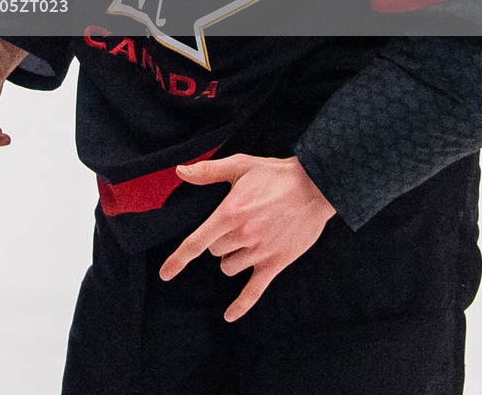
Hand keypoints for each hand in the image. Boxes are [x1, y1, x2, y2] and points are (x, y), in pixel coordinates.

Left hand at [159, 154, 336, 321]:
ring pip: (230, 267)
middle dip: (218, 243)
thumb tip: (180, 172)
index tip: (166, 273)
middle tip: (235, 225)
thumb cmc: (275, 174)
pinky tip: (229, 316)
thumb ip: (208, 171)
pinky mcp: (276, 263)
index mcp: (229, 213)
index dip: (178, 259)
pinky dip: (241, 305)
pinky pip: (254, 290)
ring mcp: (260, 251)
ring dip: (231, 259)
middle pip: (215, 252)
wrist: (315, 187)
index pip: (196, 242)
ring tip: (246, 240)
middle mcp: (242, 235)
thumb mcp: (240, 165)